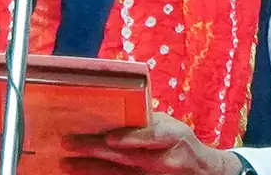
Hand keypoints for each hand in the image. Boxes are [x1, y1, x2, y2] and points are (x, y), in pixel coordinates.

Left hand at [60, 112, 242, 174]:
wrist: (203, 173)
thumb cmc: (180, 143)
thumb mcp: (172, 126)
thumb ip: (147, 120)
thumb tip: (112, 103)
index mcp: (173, 137)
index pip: (153, 137)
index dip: (132, 138)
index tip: (109, 138)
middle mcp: (164, 160)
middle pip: (128, 157)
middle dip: (97, 151)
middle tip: (70, 143)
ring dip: (91, 169)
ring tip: (67, 163)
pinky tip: (81, 174)